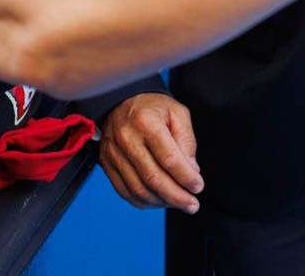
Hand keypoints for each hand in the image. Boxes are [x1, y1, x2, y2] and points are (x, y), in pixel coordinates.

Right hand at [98, 93, 202, 212]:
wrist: (120, 100)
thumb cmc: (152, 107)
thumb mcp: (177, 113)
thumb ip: (186, 141)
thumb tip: (192, 171)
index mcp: (146, 122)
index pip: (168, 158)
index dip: (186, 177)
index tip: (198, 186)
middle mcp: (126, 138)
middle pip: (153, 178)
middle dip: (176, 196)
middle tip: (192, 205)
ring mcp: (113, 153)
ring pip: (139, 189)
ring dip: (161, 201)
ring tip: (178, 202)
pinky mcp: (106, 164)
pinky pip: (125, 191)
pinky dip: (144, 201)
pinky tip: (159, 200)